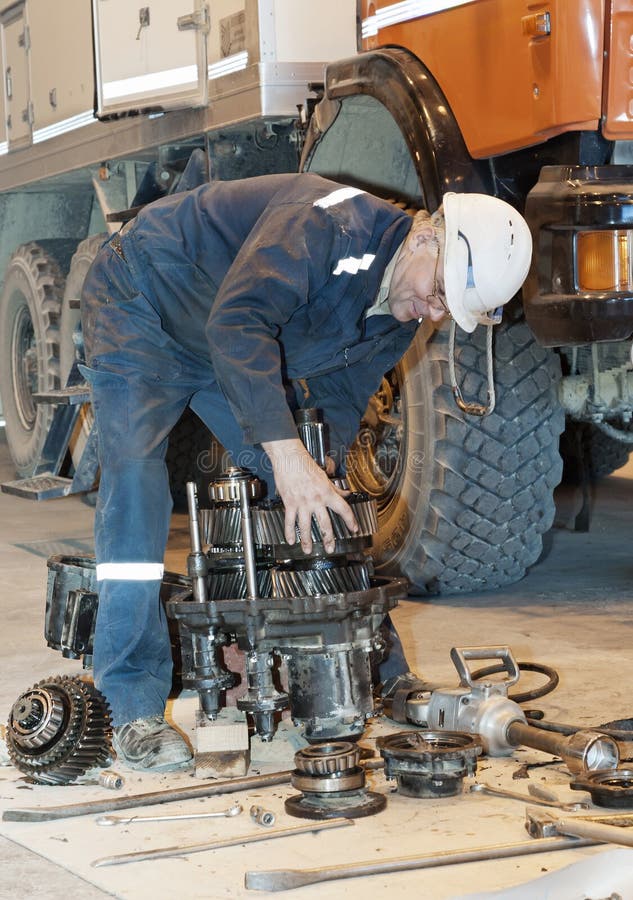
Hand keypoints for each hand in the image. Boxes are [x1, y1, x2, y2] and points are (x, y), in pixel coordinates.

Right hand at [262, 438, 357, 553]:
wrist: (289, 459)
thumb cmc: (306, 465)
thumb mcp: (325, 476)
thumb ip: (335, 488)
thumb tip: (346, 494)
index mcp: (327, 492)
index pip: (343, 509)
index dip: (351, 521)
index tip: (354, 529)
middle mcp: (316, 500)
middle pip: (325, 524)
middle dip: (329, 539)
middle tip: (330, 549)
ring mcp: (302, 503)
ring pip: (305, 527)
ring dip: (307, 541)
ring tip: (308, 550)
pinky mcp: (289, 503)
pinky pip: (289, 521)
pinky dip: (289, 532)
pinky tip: (290, 540)